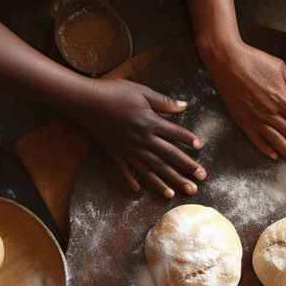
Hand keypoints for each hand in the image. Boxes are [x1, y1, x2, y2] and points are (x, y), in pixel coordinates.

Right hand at [81, 78, 206, 198]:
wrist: (86, 101)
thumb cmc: (114, 92)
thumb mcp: (141, 91)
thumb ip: (163, 102)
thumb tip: (184, 106)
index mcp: (150, 122)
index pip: (175, 134)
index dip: (188, 139)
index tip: (200, 147)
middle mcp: (142, 140)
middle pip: (168, 157)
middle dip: (185, 168)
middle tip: (200, 180)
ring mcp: (128, 149)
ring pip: (150, 168)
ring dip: (165, 182)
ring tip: (176, 193)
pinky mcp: (115, 152)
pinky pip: (124, 170)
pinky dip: (131, 180)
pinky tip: (138, 190)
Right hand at [201, 40, 285, 169]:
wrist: (226, 62)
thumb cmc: (254, 60)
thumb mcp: (279, 67)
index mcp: (282, 99)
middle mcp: (271, 113)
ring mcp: (256, 119)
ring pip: (277, 141)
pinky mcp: (243, 121)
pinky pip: (256, 139)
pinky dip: (265, 149)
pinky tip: (274, 156)